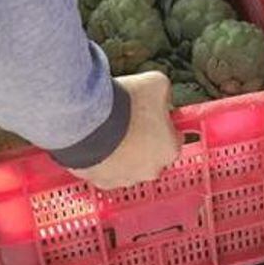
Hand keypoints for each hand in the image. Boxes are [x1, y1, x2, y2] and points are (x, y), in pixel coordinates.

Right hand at [71, 73, 180, 190]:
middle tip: (128, 118)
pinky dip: (102, 157)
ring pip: (128, 164)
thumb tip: (162, 96)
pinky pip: (106, 169)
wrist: (89, 120)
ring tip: (109, 127)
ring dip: (122, 149)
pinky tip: (96, 139)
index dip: (163, 122)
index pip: (174, 137)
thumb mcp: (156, 83)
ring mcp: (126, 178)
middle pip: (151, 153)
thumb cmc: (125, 105)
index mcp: (170, 149)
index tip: (152, 112)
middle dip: (142, 138)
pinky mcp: (103, 181)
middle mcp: (151, 170)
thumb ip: (165, 92)